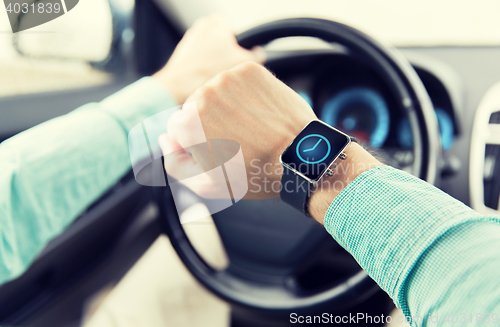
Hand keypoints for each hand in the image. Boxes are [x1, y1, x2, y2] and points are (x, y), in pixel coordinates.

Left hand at [153, 15, 265, 103]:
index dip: (241, 54)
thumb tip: (259, 54)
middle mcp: (201, 27)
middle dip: (227, 60)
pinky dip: (203, 72)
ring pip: (212, 57)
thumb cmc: (209, 72)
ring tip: (215, 80)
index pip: (238, 37)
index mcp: (217, 23)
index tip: (238, 66)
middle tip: (228, 75)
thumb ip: (256, 55)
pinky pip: (199, 63)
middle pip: (224, 47)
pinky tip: (204, 82)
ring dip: (215, 67)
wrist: (178, 87)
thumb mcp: (243, 63)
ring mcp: (189, 41)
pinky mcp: (181, 55)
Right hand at [159, 62, 315, 199]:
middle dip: (209, 122)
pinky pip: (237, 81)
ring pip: (216, 91)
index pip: (177, 126)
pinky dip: (245, 94)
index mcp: (186, 123)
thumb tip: (166, 138)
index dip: (195, 142)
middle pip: (195, 106)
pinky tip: (258, 113)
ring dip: (226, 106)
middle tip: (235, 141)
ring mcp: (227, 78)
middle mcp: (202, 94)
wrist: (298, 157)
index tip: (216, 150)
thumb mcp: (205, 185)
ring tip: (249, 127)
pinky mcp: (249, 70)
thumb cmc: (253, 174)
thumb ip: (174, 162)